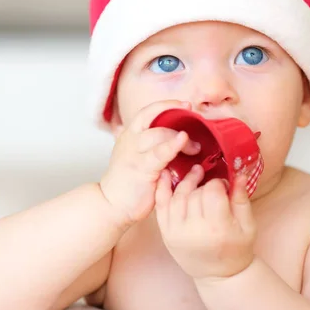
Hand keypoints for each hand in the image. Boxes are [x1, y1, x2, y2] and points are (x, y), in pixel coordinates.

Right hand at [100, 100, 200, 228]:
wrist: (111, 205)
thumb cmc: (130, 183)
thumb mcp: (139, 157)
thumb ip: (155, 146)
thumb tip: (181, 140)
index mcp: (131, 134)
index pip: (148, 111)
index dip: (167, 105)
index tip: (186, 104)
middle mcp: (131, 140)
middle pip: (155, 119)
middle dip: (178, 119)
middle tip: (197, 126)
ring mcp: (134, 153)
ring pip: (158, 134)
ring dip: (180, 138)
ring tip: (196, 147)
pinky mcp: (140, 168)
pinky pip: (159, 153)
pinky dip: (173, 145)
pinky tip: (183, 140)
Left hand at [155, 166, 255, 279]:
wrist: (219, 275)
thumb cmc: (236, 248)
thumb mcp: (247, 225)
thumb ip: (242, 198)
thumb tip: (239, 173)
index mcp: (218, 228)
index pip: (213, 192)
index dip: (219, 184)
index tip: (224, 186)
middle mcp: (195, 231)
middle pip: (196, 193)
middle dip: (204, 185)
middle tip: (212, 186)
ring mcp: (177, 232)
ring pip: (178, 196)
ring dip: (186, 182)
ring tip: (195, 174)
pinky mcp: (166, 233)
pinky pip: (161, 206)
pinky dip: (161, 189)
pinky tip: (165, 175)